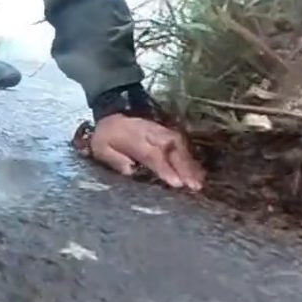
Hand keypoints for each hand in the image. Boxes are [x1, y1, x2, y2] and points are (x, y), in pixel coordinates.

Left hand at [90, 114, 204, 190]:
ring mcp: (160, 131)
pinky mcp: (167, 132)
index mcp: (132, 138)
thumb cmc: (106, 138)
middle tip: (195, 186)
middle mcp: (150, 133)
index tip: (177, 183)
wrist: (112, 116)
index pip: (152, 154)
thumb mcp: (101, 149)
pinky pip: (182, 143)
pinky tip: (197, 171)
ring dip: (191, 163)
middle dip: (185, 167)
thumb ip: (115, 160)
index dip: (165, 168)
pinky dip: (191, 157)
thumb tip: (130, 170)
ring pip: (180, 144)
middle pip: (171, 148)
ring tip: (200, 181)